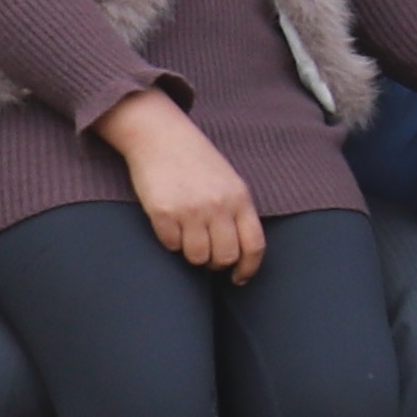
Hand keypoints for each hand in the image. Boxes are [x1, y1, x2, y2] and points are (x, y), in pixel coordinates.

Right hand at [97, 92, 259, 280]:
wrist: (162, 138)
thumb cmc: (198, 163)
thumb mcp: (230, 183)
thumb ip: (237, 213)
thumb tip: (240, 253)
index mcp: (241, 198)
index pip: (254, 245)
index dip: (249, 268)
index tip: (239, 278)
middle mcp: (219, 206)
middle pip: (225, 256)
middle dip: (216, 264)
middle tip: (207, 256)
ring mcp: (191, 210)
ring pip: (197, 257)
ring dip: (191, 254)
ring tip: (187, 237)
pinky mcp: (163, 212)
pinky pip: (170, 245)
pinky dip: (170, 242)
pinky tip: (169, 225)